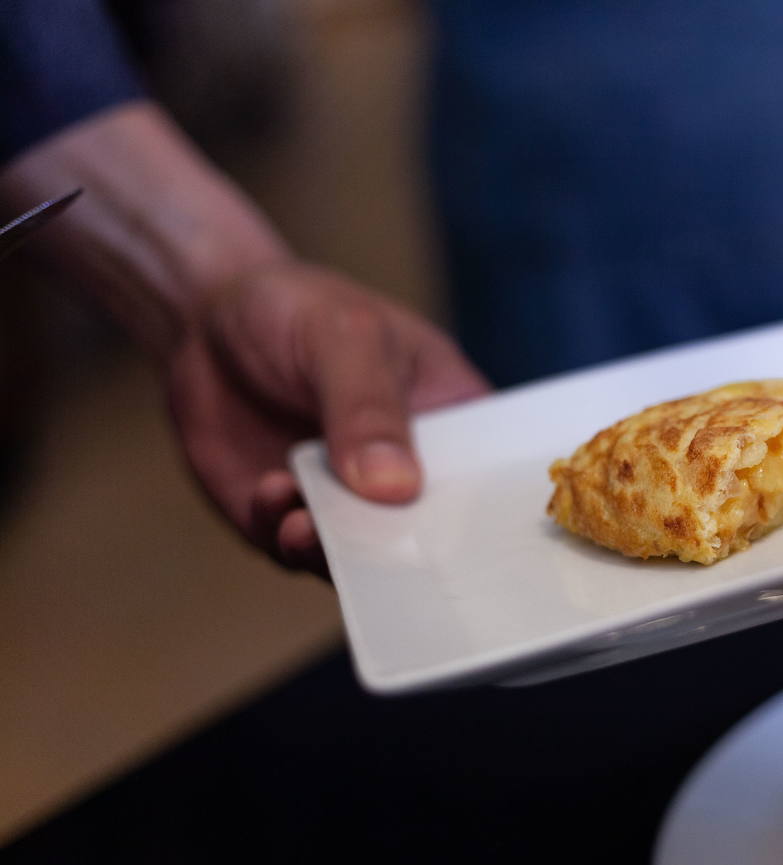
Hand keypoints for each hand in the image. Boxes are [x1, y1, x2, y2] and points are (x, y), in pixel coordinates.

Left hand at [165, 260, 488, 575]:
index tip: (470, 535)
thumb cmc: (300, 309)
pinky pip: (301, 551)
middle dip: (407, 549)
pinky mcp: (296, 521)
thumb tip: (395, 487)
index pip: (490, 480)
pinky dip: (286, 536)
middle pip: (433, 532)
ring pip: (366, 554)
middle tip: (379, 546)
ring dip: (336, 549)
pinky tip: (271, 492)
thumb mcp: (346, 337)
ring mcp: (354, 503)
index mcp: (453, 421)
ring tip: (306, 524)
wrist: (209, 322)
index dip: (488, 515)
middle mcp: (411, 472)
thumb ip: (369, 408)